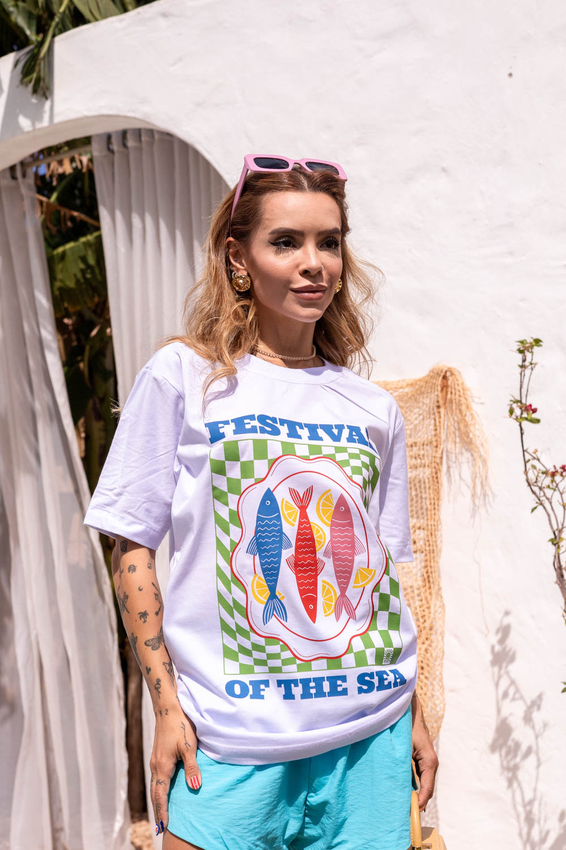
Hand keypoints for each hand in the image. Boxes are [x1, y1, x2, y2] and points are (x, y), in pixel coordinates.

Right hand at [150, 704, 201, 834]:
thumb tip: (195, 788)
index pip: (161, 795)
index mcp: (162, 767)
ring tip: (161, 815)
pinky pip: (157, 779)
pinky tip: (163, 792)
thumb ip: (192, 768)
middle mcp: (156, 766)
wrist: (168, 709)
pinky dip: (158, 790)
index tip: (164, 828)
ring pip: (155, 786)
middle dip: (158, 811)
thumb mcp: (189, 747)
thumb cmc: (180, 726)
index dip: (162, 812)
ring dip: (158, 801)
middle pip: (155, 794)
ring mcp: (155, 761)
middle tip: (160, 829)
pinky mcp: (158, 756)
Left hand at [411, 693, 438, 811]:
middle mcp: (430, 763)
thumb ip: (403, 767)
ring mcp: (426, 760)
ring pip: (421, 783)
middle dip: (416, 802)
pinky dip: (411, 785)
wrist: (408, 708)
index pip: (426, 790)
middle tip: (404, 815)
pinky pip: (417, 776)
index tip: (410, 813)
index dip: (419, 803)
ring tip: (403, 807)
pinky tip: (402, 791)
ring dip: (413, 794)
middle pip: (425, 789)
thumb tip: (400, 787)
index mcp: (429, 761)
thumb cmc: (406, 725)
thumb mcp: (404, 747)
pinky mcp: (420, 757)